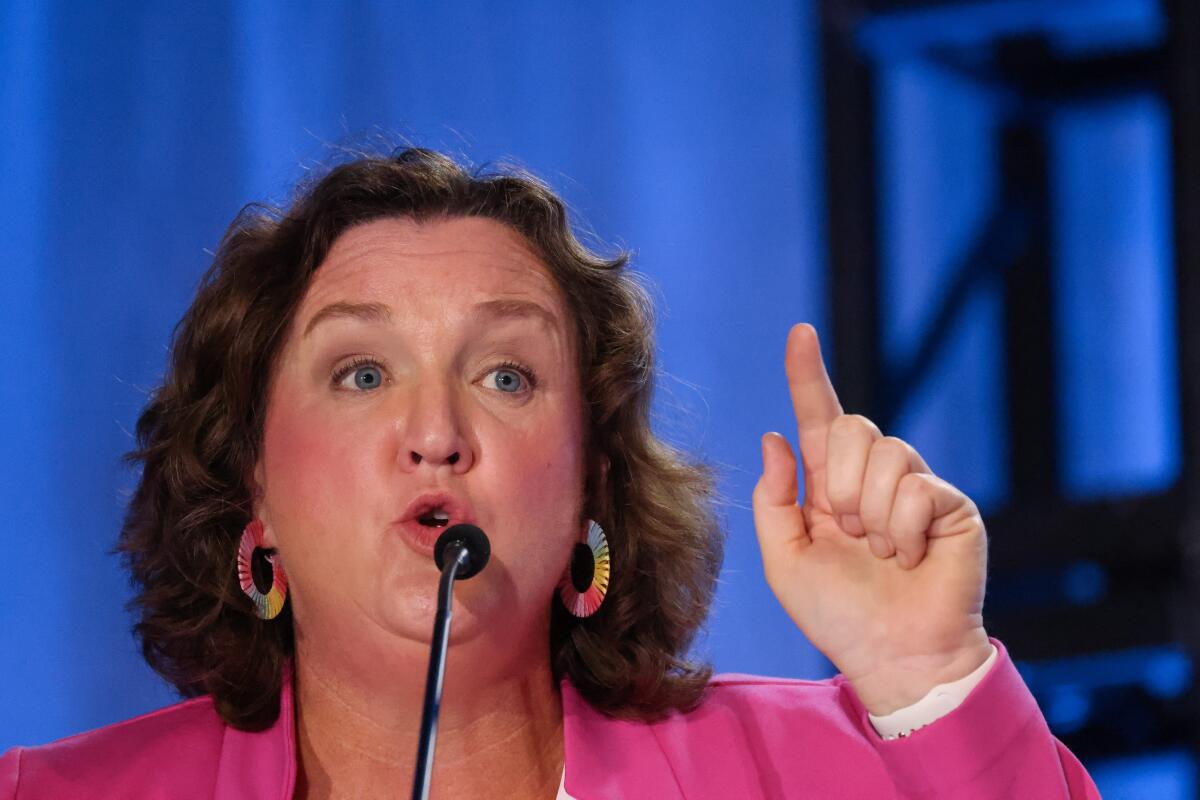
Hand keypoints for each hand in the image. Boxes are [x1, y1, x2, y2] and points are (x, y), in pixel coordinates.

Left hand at [752, 324, 991, 714]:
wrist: (893, 657)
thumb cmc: (838, 614)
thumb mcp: (785, 560)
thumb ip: (774, 500)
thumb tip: (774, 436)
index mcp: (829, 485)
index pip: (818, 417)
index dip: (807, 374)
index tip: (799, 332)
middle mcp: (872, 477)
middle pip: (851, 425)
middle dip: (838, 482)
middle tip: (848, 532)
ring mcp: (915, 487)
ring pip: (884, 453)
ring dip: (869, 512)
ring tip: (880, 552)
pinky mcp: (950, 504)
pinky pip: (915, 487)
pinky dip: (901, 529)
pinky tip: (909, 557)